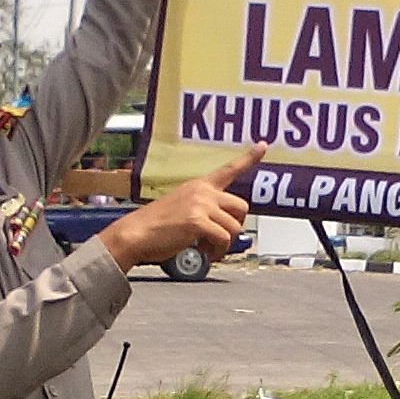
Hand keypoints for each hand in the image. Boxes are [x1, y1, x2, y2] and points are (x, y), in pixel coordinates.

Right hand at [98, 145, 264, 269]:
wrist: (135, 234)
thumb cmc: (155, 226)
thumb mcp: (181, 207)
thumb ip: (202, 209)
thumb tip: (221, 225)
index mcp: (199, 186)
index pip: (228, 169)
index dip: (249, 158)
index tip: (264, 145)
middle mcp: (202, 192)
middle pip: (241, 207)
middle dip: (235, 225)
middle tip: (219, 238)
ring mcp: (200, 205)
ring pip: (234, 227)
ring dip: (224, 243)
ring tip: (206, 248)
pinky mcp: (197, 222)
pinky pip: (223, 239)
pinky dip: (217, 252)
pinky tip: (203, 253)